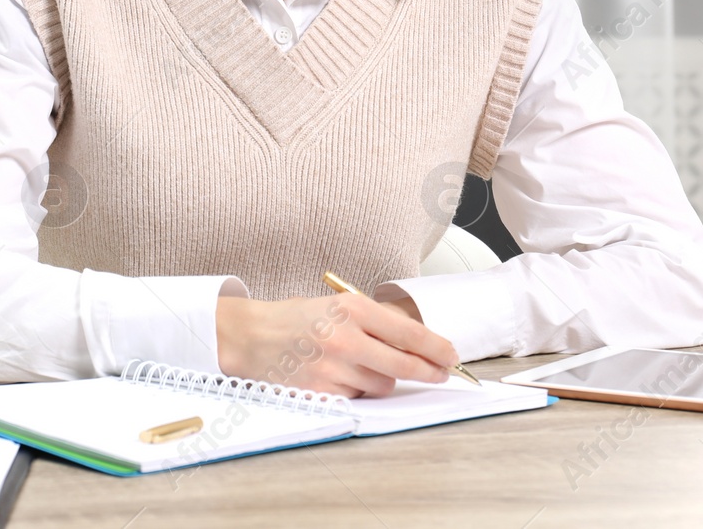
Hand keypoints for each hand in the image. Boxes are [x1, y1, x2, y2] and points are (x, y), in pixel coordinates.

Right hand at [215, 293, 454, 397]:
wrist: (251, 336)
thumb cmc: (297, 319)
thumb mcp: (338, 306)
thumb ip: (374, 322)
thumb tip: (418, 344)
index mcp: (351, 308)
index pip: (408, 332)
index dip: (436, 347)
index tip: (451, 355)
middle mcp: (343, 337)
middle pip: (403, 365)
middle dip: (428, 371)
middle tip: (439, 372)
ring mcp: (332, 367)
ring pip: (382, 385)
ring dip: (383, 380)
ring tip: (361, 365)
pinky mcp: (320, 391)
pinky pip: (358, 397)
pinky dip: (358, 391)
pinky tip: (340, 376)